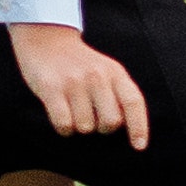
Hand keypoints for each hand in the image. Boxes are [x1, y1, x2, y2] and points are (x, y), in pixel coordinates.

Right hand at [7, 21, 149, 150]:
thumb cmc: (81, 64)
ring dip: (79, 126)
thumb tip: (132, 131)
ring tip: (73, 109)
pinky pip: (64, 125)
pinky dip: (63, 128)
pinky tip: (61, 114)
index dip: (139, 127)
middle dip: (102, 128)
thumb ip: (121, 94)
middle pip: (110, 122)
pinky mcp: (51, 88)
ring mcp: (73, 82)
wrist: (46, 38)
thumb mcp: (107, 70)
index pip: (133, 102)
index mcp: (115, 72)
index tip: (139, 147)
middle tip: (92, 117)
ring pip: (85, 127)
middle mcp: (96, 76)